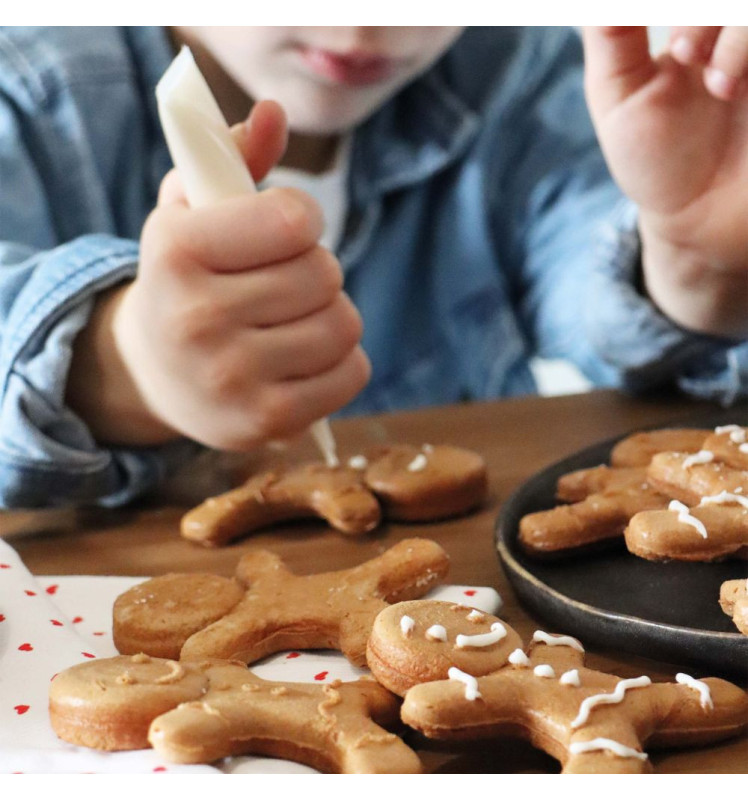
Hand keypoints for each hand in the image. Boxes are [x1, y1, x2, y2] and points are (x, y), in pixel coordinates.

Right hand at [67, 101, 369, 448]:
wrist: (154, 372)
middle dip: (315, 271)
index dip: (301, 219)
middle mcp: (197, 320)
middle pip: (325, 275)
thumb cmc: (185, 279)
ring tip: (294, 319)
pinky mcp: (265, 422)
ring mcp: (232, 379)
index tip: (283, 229)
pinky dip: (342, 361)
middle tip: (284, 281)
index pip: (294, 220)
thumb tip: (274, 114)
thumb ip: (233, 156)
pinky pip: (352, 373)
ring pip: (344, 325)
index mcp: (177, 252)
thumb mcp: (191, 210)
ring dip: (331, 315)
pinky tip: (305, 358)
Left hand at [582, 27, 747, 337]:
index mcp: (698, 23)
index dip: (688, 14)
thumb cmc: (656, 158)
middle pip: (731, 2)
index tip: (672, 43)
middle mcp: (735, 34)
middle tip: (687, 53)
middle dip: (706, 15)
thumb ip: (610, 33)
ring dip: (739, 36)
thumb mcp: (618, 95)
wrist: (701, 219)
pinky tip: (733, 87)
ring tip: (720, 84)